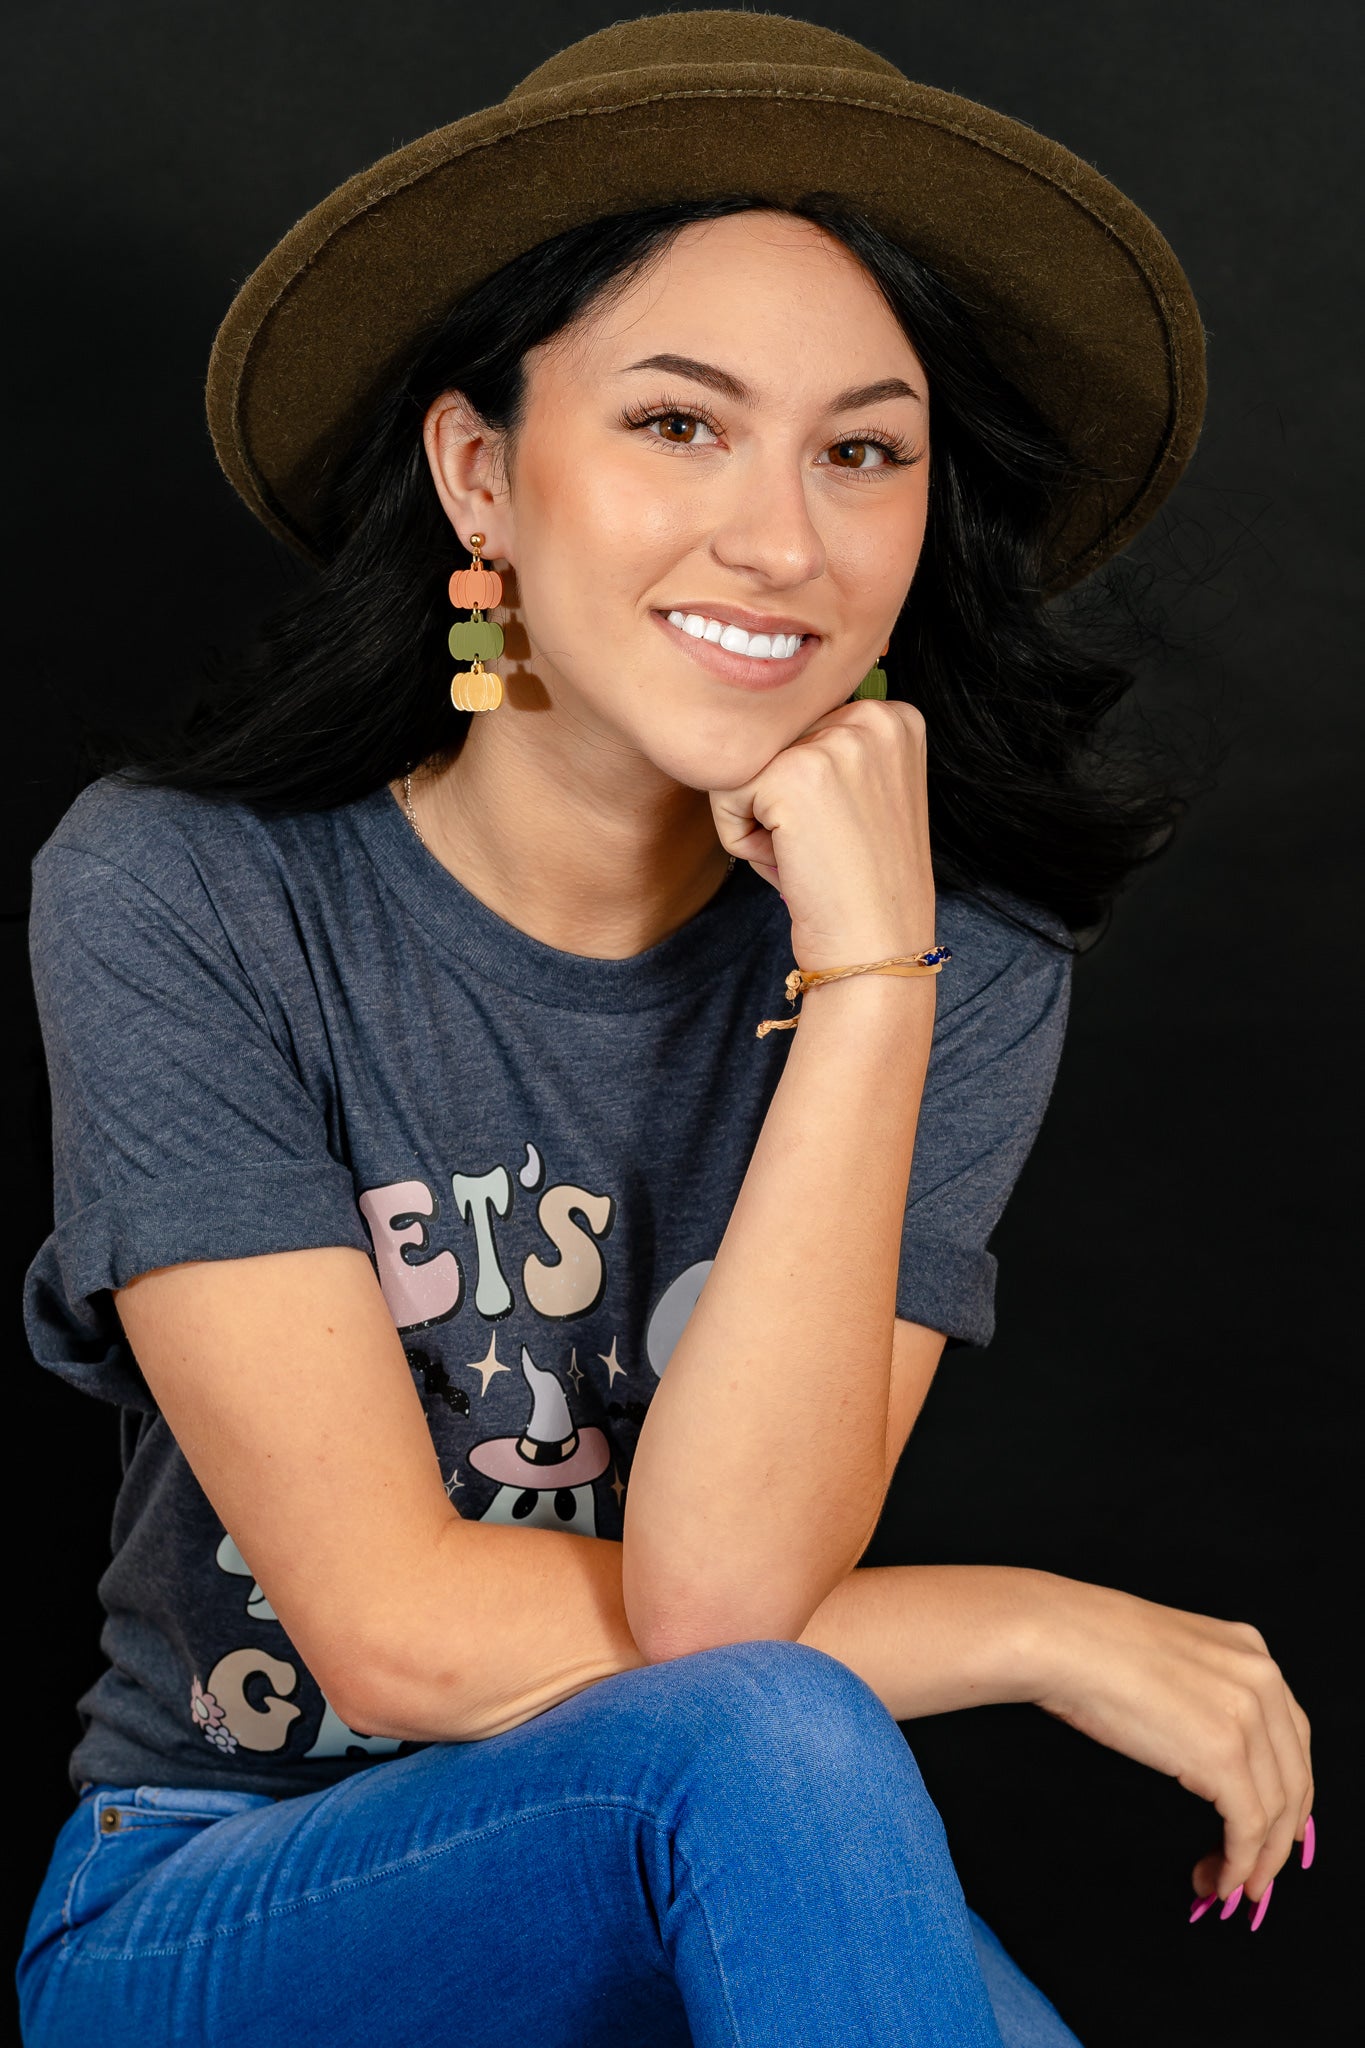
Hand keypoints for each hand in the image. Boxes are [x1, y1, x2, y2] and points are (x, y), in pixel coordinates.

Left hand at [708, 697, 934, 974]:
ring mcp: (835, 741)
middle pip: (770, 741)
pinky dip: (741, 840)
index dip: (804, 789)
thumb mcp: (863, 792)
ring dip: (759, 820)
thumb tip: (755, 712)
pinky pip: (724, 795)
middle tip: (822, 848)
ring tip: (807, 854)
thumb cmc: (858, 880)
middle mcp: (872, 717)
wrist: (875, 946)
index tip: (842, 830)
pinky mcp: (792, 775)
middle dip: (777, 801)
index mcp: (895, 717)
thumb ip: (830, 746)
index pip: (800, 727)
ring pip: (743, 765)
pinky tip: (789, 862)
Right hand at [1026, 1573, 1313, 1912]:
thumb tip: (1202, 1743)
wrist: (1061, 1638)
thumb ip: (1203, 1686)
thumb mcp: (1171, 1651)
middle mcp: (1262, 1678)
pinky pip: (1246, 1827)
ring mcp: (1247, 1716)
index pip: (1292, 1735)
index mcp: (1250, 1648)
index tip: (1277, 1827)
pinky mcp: (1222, 1754)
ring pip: (1275, 1810)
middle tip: (1258, 1870)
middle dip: (1279, 1835)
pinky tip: (1218, 1880)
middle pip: (1294, 1776)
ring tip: (1227, 1884)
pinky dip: (1237, 1864)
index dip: (1289, 1791)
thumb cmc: (1090, 1642)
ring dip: (1256, 1860)